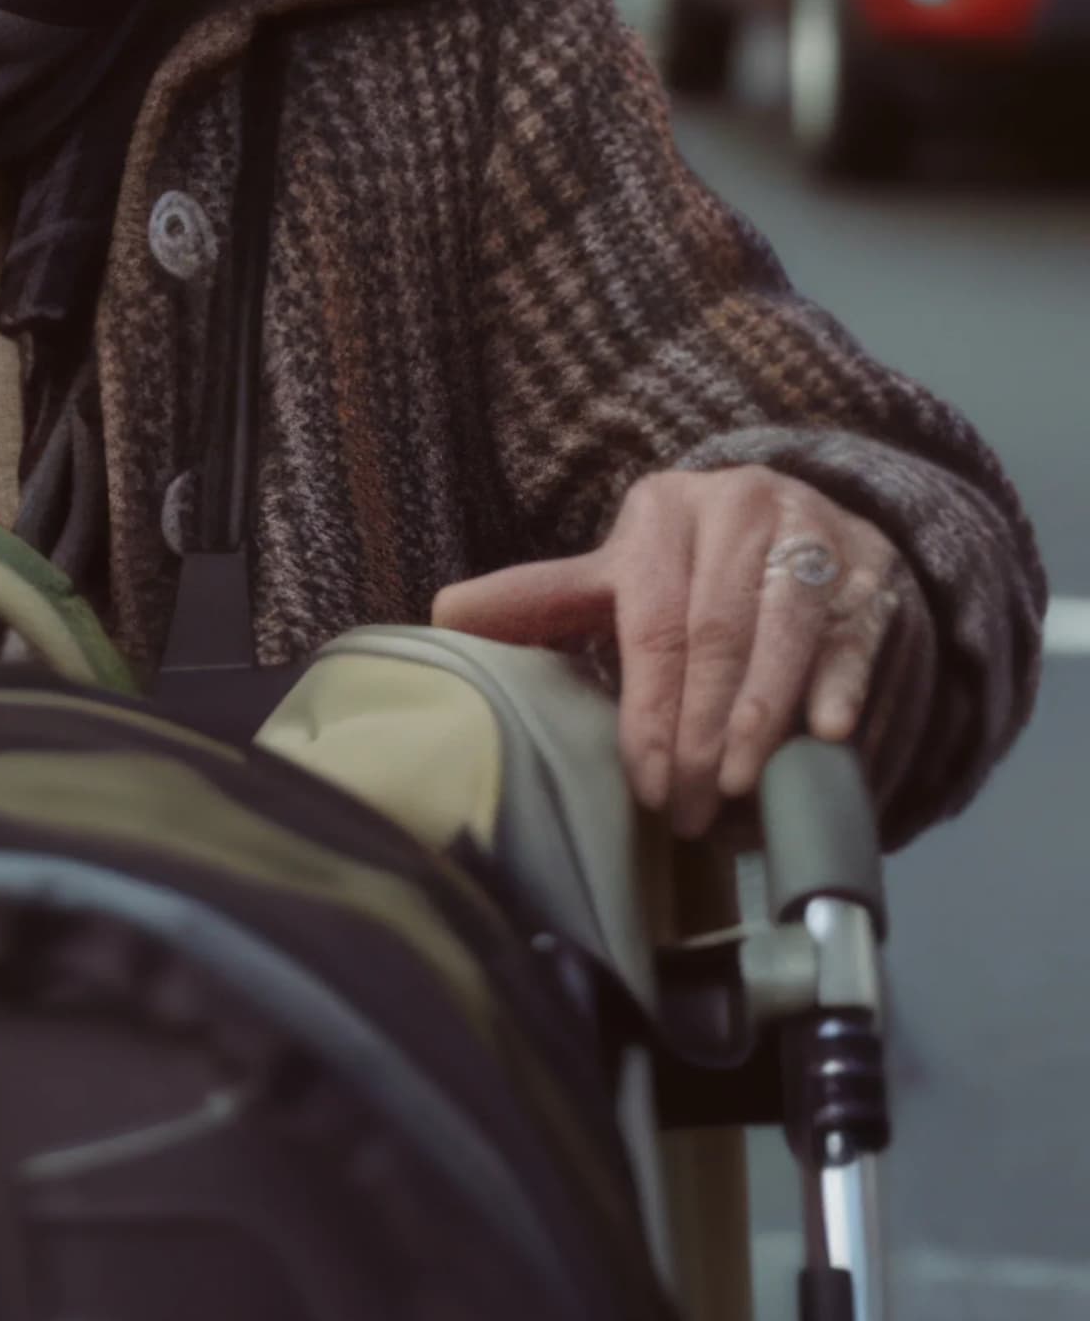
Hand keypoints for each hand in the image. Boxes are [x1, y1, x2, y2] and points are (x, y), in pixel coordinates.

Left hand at [431, 464, 906, 835]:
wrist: (801, 519)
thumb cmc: (694, 566)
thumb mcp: (622, 574)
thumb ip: (545, 600)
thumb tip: (444, 617)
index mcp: (662, 511)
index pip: (654, 625)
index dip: (649, 712)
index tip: (644, 785)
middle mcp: (740, 509)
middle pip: (718, 636)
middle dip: (701, 733)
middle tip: (689, 810)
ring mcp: (816, 536)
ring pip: (789, 636)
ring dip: (766, 722)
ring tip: (746, 793)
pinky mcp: (877, 573)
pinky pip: (860, 639)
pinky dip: (845, 693)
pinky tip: (830, 742)